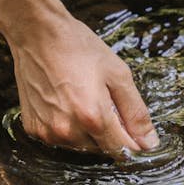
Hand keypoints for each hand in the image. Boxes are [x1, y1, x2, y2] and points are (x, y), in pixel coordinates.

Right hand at [6, 13, 159, 156]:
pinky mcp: (34, 128)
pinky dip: (67, 127)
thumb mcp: (118, 74)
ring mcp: (48, 132)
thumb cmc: (78, 48)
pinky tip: (64, 102)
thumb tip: (150, 144)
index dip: (135, 143)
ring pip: (81, 147)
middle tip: (103, 100)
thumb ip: (136, 113)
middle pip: (102, 150)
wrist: (37, 34)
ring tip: (82, 99)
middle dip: (110, 133)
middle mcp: (68, 131)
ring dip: (88, 132)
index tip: (136, 132)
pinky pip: (60, 139)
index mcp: (93, 117)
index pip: (123, 151)